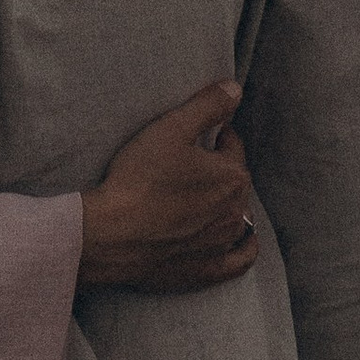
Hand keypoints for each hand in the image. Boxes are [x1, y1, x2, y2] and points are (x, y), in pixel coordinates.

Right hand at [76, 81, 259, 294]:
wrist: (114, 235)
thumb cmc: (140, 179)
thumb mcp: (172, 128)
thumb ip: (208, 106)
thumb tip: (235, 89)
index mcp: (232, 177)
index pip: (232, 146)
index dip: (216, 133)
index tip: (199, 131)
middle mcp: (236, 213)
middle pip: (234, 182)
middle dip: (220, 169)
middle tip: (194, 162)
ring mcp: (223, 244)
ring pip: (238, 218)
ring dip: (228, 204)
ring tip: (208, 195)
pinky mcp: (208, 270)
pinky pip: (239, 260)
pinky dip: (244, 249)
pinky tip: (243, 242)